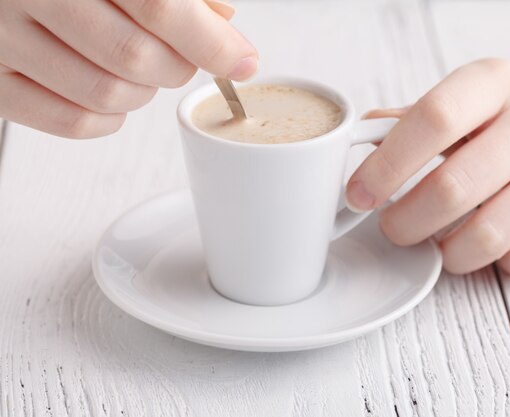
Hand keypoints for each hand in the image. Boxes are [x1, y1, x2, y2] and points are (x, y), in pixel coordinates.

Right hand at [0, 0, 256, 137]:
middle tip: (180, 56)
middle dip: (177, 66)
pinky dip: (109, 118)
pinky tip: (112, 91)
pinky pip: (72, 122)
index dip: (211, 41)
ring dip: (143, 92)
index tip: (242, 61)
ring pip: (106, 94)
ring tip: (139, 68)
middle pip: (135, 56)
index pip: (161, 6)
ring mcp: (4, 40)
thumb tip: (222, 22)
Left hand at [347, 58, 509, 275]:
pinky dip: (491, 262)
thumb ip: (416, 120)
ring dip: (445, 251)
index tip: (357, 195)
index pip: (433, 119)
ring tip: (438, 240)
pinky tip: (489, 242)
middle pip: (451, 189)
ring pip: (486, 236)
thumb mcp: (473, 99)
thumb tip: (362, 140)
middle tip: (394, 227)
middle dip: (404, 223)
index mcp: (496, 84)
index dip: (385, 165)